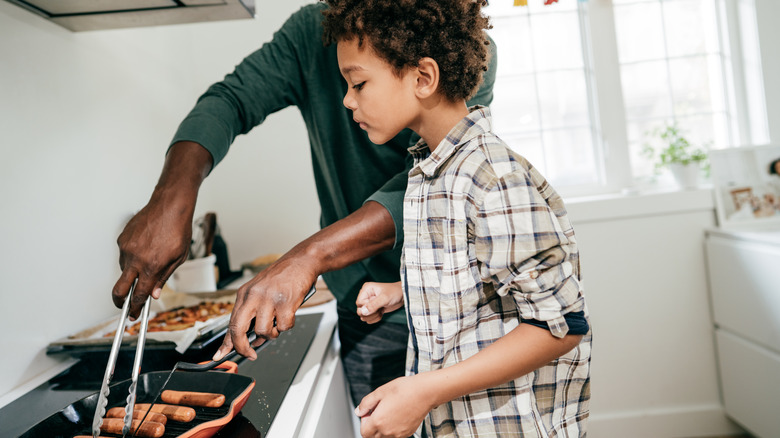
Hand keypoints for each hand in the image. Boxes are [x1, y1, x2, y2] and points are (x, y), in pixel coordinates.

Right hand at [113, 200, 191, 318]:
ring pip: (124, 270)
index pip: (139, 295)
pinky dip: (131, 257)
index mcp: (152, 267)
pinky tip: (144, 249)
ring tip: (147, 261)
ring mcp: (126, 249)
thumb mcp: (178, 258)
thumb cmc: (178, 230)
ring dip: (132, 273)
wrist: (169, 206)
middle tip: (125, 306)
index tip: (134, 315)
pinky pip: (124, 255)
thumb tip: (153, 294)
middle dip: (119, 302)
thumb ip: (163, 277)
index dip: (135, 308)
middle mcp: (136, 259)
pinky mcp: (122, 239)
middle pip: (119, 290)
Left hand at [213, 254, 317, 360]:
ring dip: (272, 333)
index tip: (220, 355)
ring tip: (277, 323)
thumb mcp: (260, 291)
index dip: (226, 343)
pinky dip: (287, 325)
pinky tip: (289, 314)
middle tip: (250, 354)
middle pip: (238, 329)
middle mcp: (254, 295)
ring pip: (263, 331)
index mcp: (245, 293)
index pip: (230, 322)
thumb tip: (249, 336)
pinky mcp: (285, 303)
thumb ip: (252, 312)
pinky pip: (283, 326)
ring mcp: (269, 299)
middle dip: (242, 347)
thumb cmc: (283, 276)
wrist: (302, 261)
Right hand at [355, 282, 403, 323]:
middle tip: (379, 309)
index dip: (366, 307)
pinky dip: (375, 318)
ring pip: (364, 316)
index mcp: (366, 290)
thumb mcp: (384, 298)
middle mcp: (366, 296)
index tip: (377, 306)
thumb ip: (373, 305)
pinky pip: (369, 318)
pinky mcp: (374, 309)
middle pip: (360, 310)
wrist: (403, 295)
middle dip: (370, 313)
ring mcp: (369, 303)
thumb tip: (363, 312)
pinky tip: (382, 312)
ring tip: (381, 310)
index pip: (359, 303)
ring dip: (373, 316)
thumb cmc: (395, 292)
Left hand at [355, 375, 433, 437]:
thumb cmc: (404, 389)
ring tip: (389, 412)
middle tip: (378, 411)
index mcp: (378, 421)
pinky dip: (393, 429)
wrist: (425, 392)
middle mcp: (388, 431)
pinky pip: (395, 435)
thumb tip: (359, 411)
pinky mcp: (408, 433)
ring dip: (382, 428)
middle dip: (372, 426)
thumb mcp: (380, 391)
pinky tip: (398, 415)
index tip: (369, 412)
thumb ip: (366, 403)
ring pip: (384, 437)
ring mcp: (399, 434)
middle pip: (373, 436)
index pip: (364, 432)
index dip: (364, 421)